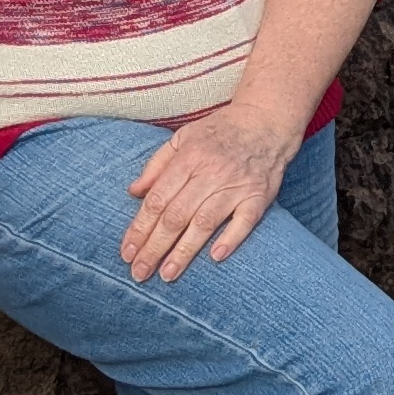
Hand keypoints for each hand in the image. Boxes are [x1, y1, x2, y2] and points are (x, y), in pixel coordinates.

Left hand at [122, 111, 297, 282]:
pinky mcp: (259, 195)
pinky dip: (231, 238)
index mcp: (188, 159)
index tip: (127, 252)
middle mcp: (210, 173)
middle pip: (176, 216)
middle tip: (139, 272)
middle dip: (154, 247)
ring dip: (185, 251)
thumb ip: (156, 165)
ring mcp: (236, 186)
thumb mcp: (183, 138)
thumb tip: (133, 192)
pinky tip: (215, 257)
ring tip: (167, 274)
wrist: (266, 120)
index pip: (157, 200)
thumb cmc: (220, 131)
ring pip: (205, 222)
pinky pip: (245, 220)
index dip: (140, 228)